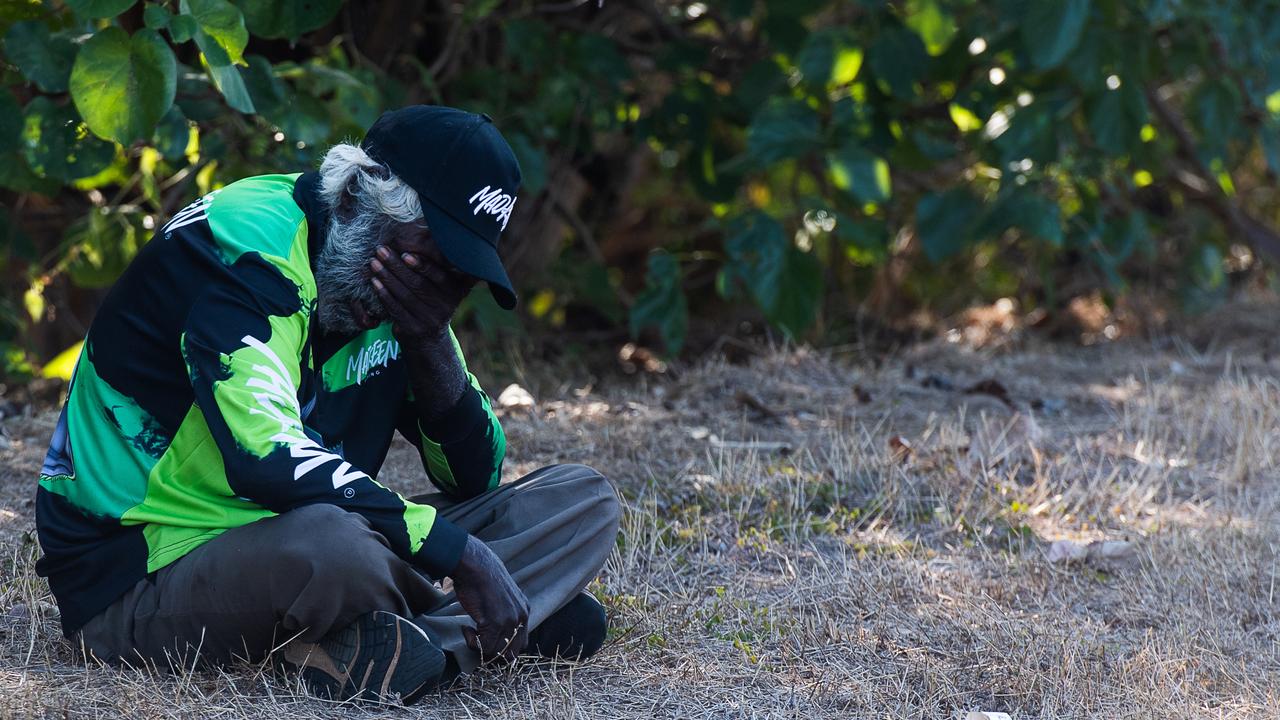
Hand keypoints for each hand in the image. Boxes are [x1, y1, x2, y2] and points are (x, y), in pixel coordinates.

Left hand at [368, 224, 475, 344]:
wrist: (429, 339)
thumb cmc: (435, 302)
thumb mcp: (449, 287)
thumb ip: (447, 268)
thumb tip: (441, 236)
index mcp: (456, 291)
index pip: (438, 276)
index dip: (422, 265)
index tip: (405, 253)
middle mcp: (446, 306)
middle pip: (418, 284)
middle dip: (396, 266)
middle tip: (381, 251)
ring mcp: (429, 320)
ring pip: (404, 295)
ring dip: (386, 277)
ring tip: (373, 262)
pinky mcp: (413, 329)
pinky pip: (395, 308)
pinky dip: (383, 294)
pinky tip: (374, 282)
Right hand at [451, 535, 529, 661]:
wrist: (474, 565)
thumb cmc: (481, 577)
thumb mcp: (502, 595)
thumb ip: (506, 612)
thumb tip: (496, 631)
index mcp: (524, 610)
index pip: (520, 642)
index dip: (503, 646)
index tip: (486, 639)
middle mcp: (521, 617)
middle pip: (512, 652)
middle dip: (493, 652)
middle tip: (477, 642)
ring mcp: (510, 621)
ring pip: (497, 653)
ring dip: (480, 647)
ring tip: (470, 630)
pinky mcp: (495, 623)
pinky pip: (484, 648)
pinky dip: (471, 642)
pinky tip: (465, 628)